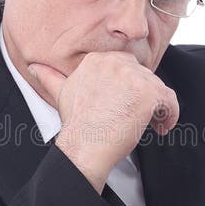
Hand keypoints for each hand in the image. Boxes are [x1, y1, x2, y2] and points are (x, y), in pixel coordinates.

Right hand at [28, 52, 178, 192]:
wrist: (85, 145)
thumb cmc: (77, 125)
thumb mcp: (61, 94)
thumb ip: (50, 76)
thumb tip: (34, 67)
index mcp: (97, 60)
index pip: (125, 66)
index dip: (128, 87)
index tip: (125, 104)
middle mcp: (116, 63)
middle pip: (143, 76)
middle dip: (144, 96)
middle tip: (139, 117)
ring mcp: (134, 77)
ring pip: (158, 87)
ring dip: (157, 107)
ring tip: (150, 124)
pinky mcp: (150, 93)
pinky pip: (170, 101)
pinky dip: (170, 115)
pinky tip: (160, 127)